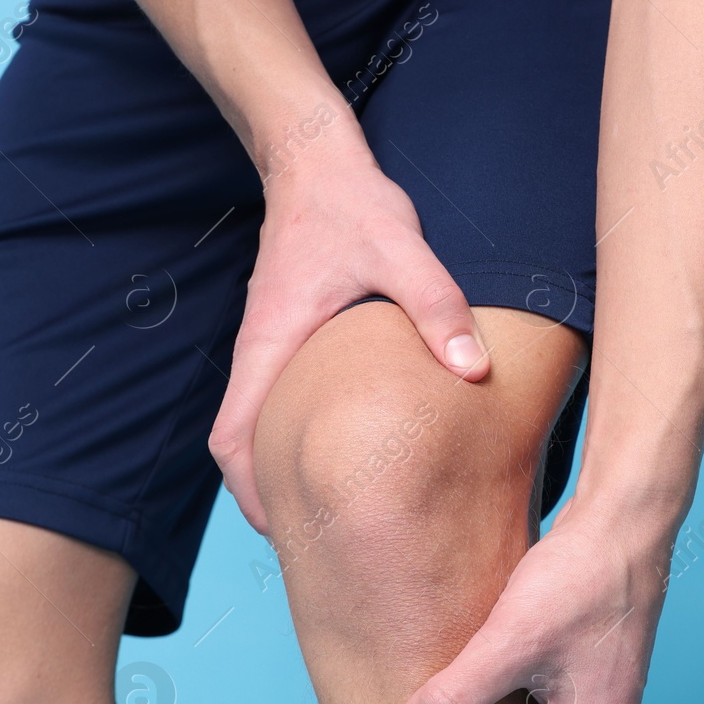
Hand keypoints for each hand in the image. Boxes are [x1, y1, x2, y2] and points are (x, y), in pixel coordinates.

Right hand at [208, 141, 489, 535]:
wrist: (315, 161)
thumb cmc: (350, 205)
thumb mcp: (401, 248)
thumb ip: (435, 307)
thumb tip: (473, 370)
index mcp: (271, 347)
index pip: (230, 439)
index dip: (249, 494)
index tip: (281, 534)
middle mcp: (262, 356)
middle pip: (239, 449)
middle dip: (267, 500)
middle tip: (319, 542)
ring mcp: (273, 350)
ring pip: (258, 429)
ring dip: (281, 471)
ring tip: (334, 511)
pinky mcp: (290, 340)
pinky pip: (280, 405)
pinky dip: (296, 439)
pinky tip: (346, 454)